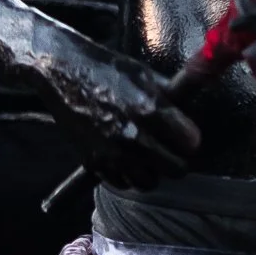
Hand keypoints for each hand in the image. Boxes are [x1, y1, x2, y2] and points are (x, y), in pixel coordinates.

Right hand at [44, 49, 202, 192]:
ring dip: (152, 171)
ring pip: (150, 182)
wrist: (63, 72)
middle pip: (175, 169)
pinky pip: (123, 184)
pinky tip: (126, 158)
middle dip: (176, 158)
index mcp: (150, 110)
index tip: (185, 135)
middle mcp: (133, 136)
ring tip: (147, 155)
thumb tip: (192, 110)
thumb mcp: (146, 75)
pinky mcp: (94, 162)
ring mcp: (112, 153)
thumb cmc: (107, 70)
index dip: (190, 139)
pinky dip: (128, 175)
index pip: (191, 143)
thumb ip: (171, 97)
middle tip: (170, 148)